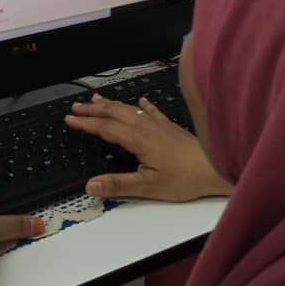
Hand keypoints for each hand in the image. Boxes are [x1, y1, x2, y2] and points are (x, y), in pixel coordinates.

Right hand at [65, 94, 230, 201]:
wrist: (215, 168)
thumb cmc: (184, 178)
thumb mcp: (147, 187)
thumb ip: (118, 185)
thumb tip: (90, 186)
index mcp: (138, 139)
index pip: (105, 128)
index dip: (86, 123)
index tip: (70, 120)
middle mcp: (147, 127)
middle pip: (115, 113)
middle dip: (94, 109)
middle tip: (76, 107)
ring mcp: (160, 125)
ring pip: (130, 108)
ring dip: (111, 104)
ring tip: (96, 99)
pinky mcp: (171, 127)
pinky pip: (152, 111)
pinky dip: (143, 104)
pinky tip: (141, 100)